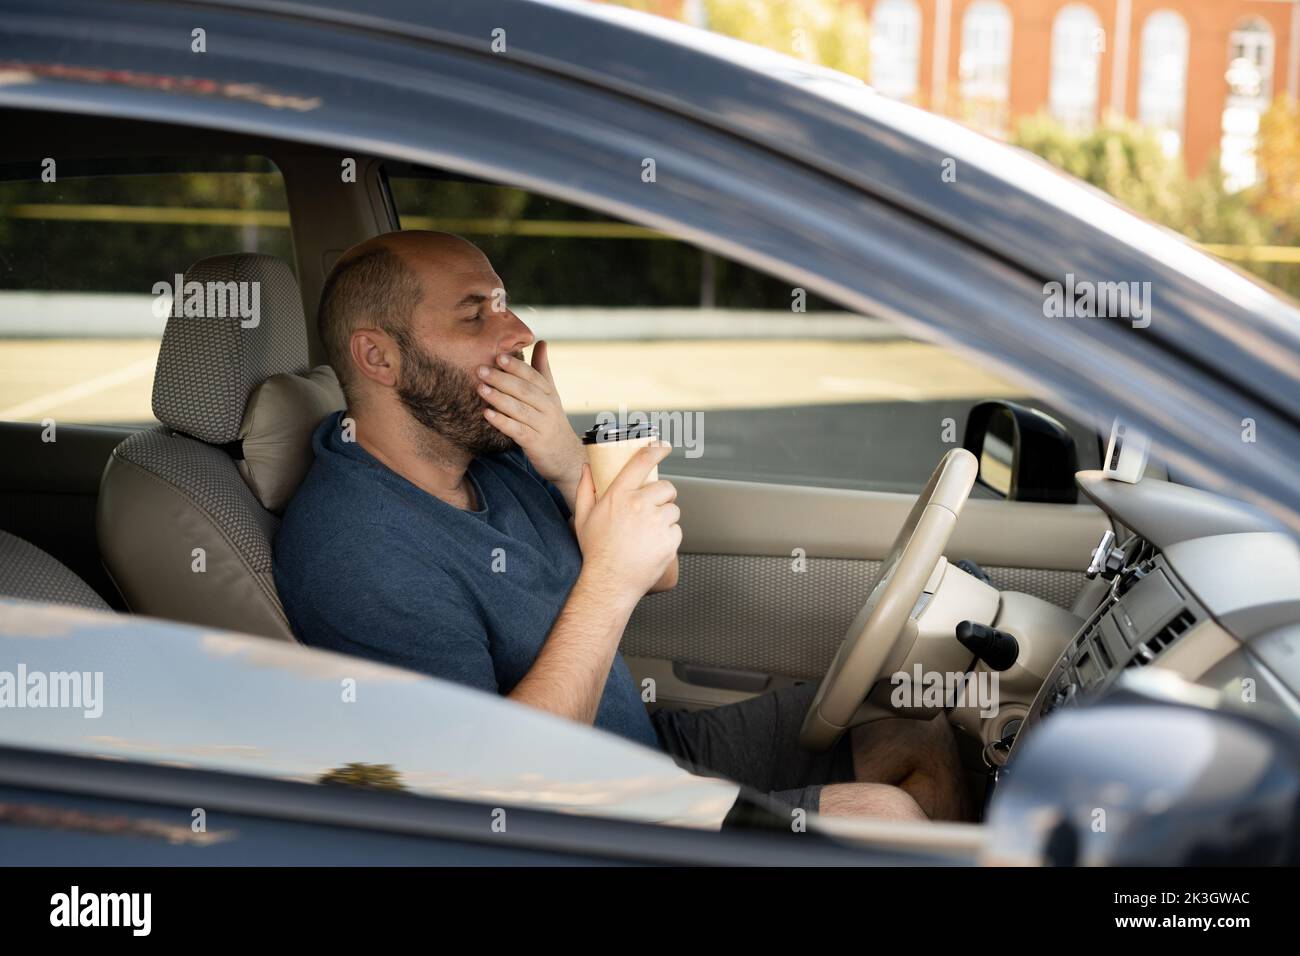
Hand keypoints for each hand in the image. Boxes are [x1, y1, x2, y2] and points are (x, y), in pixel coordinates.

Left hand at [479, 341, 584, 502]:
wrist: (565, 457)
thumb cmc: (551, 421)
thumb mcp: (551, 394)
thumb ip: (542, 369)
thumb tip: (541, 342)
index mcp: (550, 394)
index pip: (533, 376)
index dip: (516, 366)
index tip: (499, 357)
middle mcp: (548, 408)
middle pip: (524, 390)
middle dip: (502, 379)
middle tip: (481, 370)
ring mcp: (542, 426)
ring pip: (519, 409)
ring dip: (498, 398)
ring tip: (480, 389)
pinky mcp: (535, 443)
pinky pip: (517, 430)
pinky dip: (502, 422)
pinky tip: (487, 414)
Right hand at [572, 443, 679, 605]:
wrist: (609, 582)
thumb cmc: (595, 551)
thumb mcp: (583, 517)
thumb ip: (585, 489)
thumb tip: (587, 468)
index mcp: (619, 495)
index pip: (642, 462)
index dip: (656, 450)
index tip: (663, 446)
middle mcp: (640, 505)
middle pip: (666, 488)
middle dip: (662, 497)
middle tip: (651, 510)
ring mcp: (656, 523)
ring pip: (673, 510)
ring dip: (665, 518)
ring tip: (648, 533)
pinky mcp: (669, 540)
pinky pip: (677, 530)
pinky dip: (669, 537)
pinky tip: (653, 546)